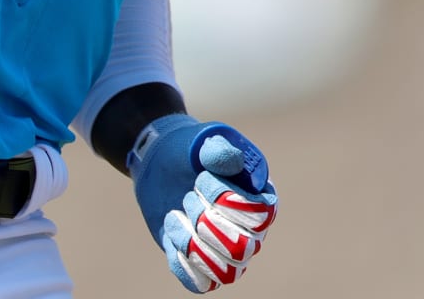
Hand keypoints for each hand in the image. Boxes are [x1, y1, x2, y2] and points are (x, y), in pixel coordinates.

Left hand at [129, 115, 277, 291]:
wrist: (162, 163)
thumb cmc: (190, 150)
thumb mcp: (204, 140)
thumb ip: (219, 150)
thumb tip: (233, 165)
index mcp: (261, 198)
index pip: (261, 216)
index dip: (228, 201)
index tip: (201, 178)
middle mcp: (251, 231)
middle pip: (242, 249)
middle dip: (207, 222)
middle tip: (187, 197)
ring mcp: (227, 250)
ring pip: (225, 272)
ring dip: (193, 243)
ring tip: (176, 215)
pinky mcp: (202, 265)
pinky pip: (201, 283)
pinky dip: (183, 263)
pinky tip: (173, 232)